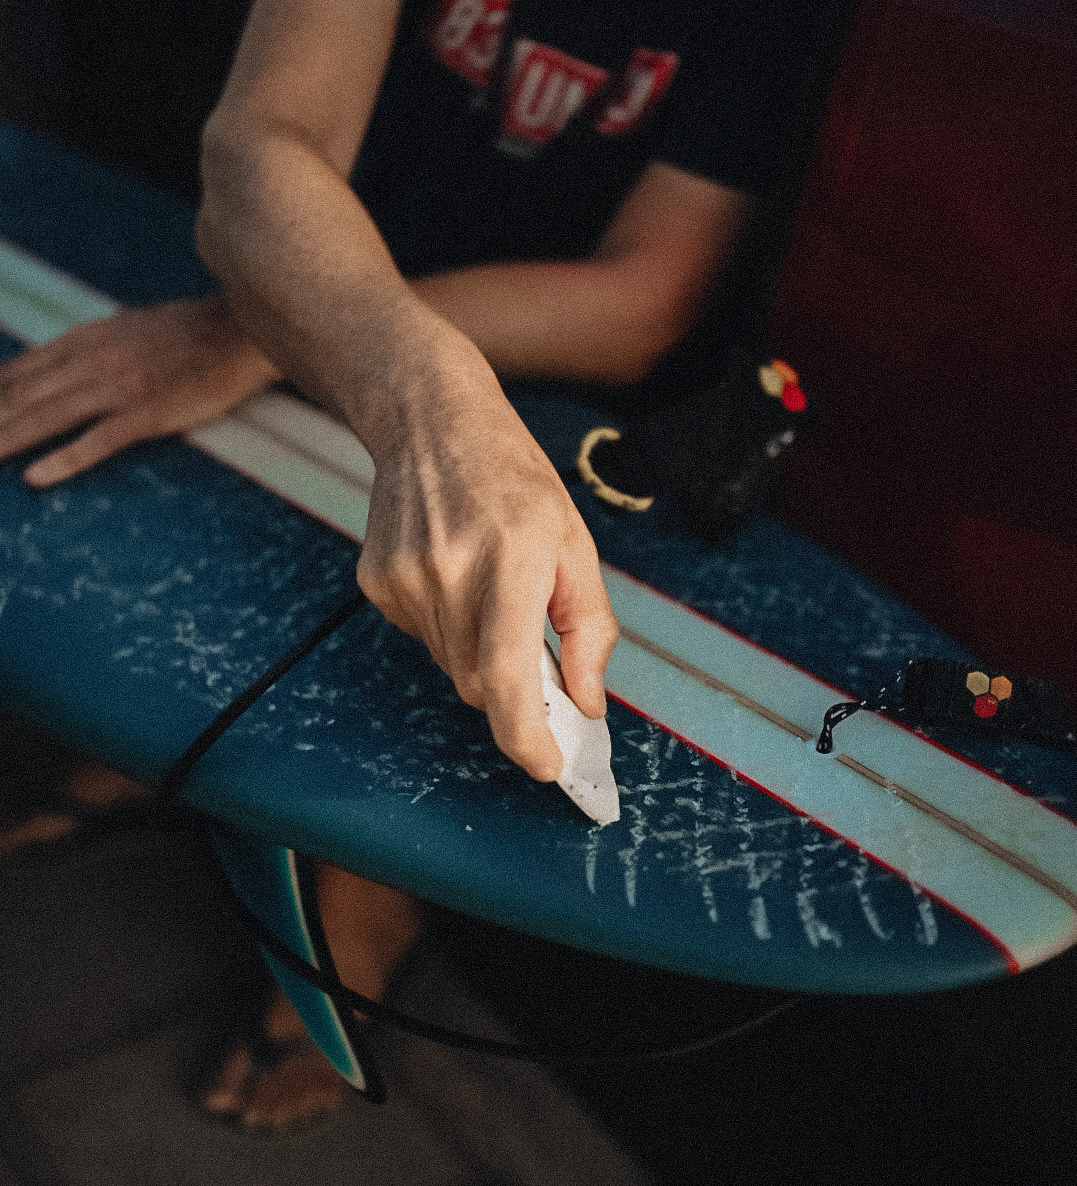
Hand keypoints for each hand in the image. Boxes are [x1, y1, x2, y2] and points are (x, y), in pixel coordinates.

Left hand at [0, 295, 281, 485]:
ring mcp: (119, 388)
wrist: (240, 329)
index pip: (18, 370)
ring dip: (5, 441)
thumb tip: (55, 363)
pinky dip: (64, 459)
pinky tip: (36, 476)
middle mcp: (93, 361)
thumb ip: (89, 347)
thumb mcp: (128, 327)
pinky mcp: (147, 413)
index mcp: (86, 339)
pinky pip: (98, 440)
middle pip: (21, 396)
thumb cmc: (190, 333)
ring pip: (47, 417)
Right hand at [355, 340, 618, 780]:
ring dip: (480, 655)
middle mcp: (451, 571)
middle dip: (514, 692)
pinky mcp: (378, 583)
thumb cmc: (515, 480)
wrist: (431, 420)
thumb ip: (588, 629)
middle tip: (539, 661)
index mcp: (512, 559)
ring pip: (451, 666)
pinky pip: (422, 639)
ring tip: (492, 591)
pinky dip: (447, 629)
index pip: (508, 675)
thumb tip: (586, 701)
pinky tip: (455, 576)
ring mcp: (405, 578)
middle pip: (481, 684)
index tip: (547, 765)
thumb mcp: (576, 544)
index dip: (526, 736)